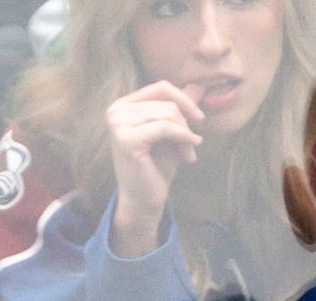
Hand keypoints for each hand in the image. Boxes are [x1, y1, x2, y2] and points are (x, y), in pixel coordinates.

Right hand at [105, 83, 206, 256]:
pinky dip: (183, 138)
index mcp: (123, 105)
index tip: (200, 118)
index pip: (160, 87)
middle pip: (166, 102)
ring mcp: (118, 123)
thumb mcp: (171, 133)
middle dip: (185, 125)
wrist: (143, 200)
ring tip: (189, 155)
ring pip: (168, 114)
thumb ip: (179, 108)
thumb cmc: (156, 167)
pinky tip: (190, 154)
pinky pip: (165, 128)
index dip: (184, 99)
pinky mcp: (127, 138)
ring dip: (185, 135)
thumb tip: (199, 85)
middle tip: (193, 147)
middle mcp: (116, 111)